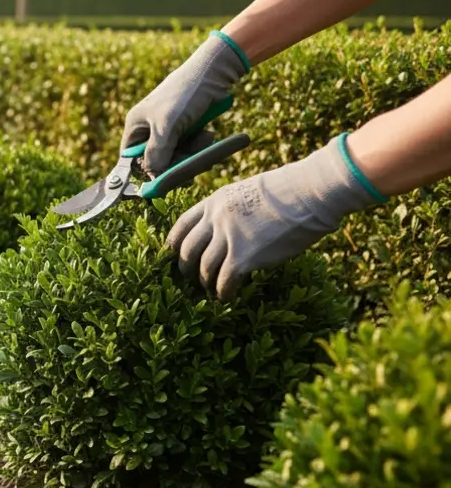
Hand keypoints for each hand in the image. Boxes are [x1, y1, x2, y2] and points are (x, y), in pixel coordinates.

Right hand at [122, 32, 249, 175]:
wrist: (215, 72)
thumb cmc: (185, 93)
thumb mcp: (167, 125)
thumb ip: (157, 153)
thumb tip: (152, 177)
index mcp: (136, 125)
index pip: (131, 158)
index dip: (144, 170)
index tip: (161, 179)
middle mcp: (149, 128)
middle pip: (157, 160)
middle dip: (175, 162)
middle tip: (189, 162)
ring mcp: (169, 128)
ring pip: (176, 156)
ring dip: (191, 153)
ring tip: (204, 140)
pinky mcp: (186, 128)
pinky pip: (190, 147)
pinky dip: (200, 145)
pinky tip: (208, 135)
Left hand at [168, 135, 382, 300]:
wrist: (311, 191)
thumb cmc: (290, 189)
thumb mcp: (248, 192)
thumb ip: (231, 210)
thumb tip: (229, 229)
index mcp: (214, 201)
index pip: (181, 225)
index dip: (176, 244)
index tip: (175, 255)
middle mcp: (215, 220)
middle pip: (187, 250)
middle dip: (186, 268)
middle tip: (192, 278)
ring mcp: (228, 238)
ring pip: (204, 269)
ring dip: (206, 283)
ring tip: (212, 290)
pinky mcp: (244, 257)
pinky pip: (224, 282)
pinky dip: (223, 293)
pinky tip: (227, 297)